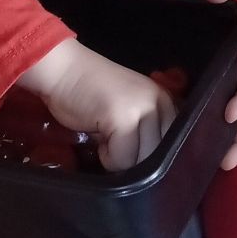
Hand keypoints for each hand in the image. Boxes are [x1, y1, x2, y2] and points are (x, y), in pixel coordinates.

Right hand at [17, 38, 176, 171]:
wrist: (63, 71)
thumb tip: (151, 166)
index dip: (149, 154)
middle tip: (113, 140)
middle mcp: (159, 102)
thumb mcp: (128, 109)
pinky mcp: (123, 118)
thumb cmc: (90, 93)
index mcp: (164, 100)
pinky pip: (121, 158)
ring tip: (105, 137)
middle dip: (133, 158)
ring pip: (141, 161)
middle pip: (158, 156)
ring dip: (120, 158)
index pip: (173, 145)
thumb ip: (145, 130)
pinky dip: (106, 156)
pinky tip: (96, 136)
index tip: (129, 145)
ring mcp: (142, 108)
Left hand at [202, 0, 236, 167]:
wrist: (199, 22)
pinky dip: (218, 145)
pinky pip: (220, 128)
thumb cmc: (211, 13)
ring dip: (236, 147)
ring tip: (223, 166)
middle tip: (229, 158)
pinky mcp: (211, 105)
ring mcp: (227, 95)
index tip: (229, 113)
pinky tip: (206, 161)